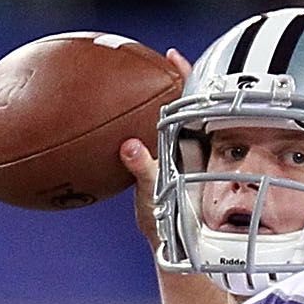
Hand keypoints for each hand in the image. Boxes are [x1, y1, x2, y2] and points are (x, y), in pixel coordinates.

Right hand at [120, 52, 182, 252]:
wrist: (167, 246)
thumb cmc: (166, 222)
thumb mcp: (152, 195)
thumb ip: (143, 170)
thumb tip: (130, 147)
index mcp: (189, 148)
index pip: (192, 104)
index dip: (187, 77)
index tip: (174, 57)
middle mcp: (182, 147)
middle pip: (180, 105)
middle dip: (169, 79)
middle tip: (158, 57)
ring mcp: (169, 155)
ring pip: (164, 120)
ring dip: (151, 98)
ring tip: (136, 74)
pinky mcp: (155, 165)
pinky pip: (144, 137)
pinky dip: (130, 124)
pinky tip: (112, 120)